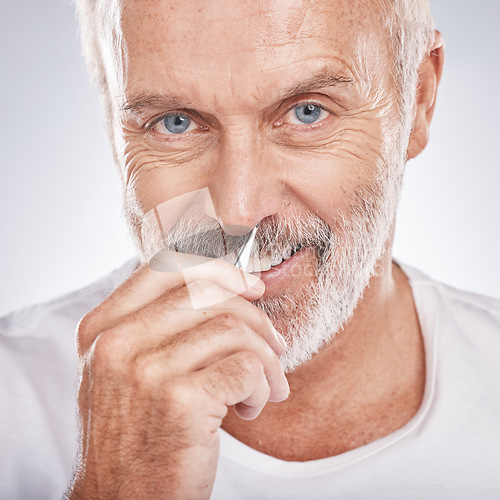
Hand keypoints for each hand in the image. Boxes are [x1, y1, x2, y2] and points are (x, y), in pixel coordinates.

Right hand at [66, 257, 288, 499]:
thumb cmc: (138, 432)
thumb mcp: (129, 368)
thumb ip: (163, 324)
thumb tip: (233, 286)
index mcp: (103, 328)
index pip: (166, 267)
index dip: (219, 269)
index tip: (253, 287)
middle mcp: (117, 343)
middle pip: (209, 295)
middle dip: (256, 319)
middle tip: (274, 348)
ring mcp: (145, 371)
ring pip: (235, 329)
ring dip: (265, 360)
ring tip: (264, 388)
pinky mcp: (179, 402)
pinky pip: (247, 368)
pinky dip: (263, 386)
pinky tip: (250, 408)